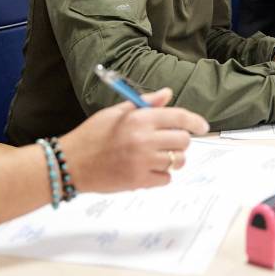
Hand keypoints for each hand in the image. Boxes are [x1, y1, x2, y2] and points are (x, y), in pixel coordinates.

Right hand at [59, 88, 208, 192]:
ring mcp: (142, 162)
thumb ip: (145, 103)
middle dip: (181, 141)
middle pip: (183, 141)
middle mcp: (144, 139)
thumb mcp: (116, 112)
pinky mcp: (139, 181)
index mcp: (139, 119)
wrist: (71, 163)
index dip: (195, 122)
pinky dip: (161, 175)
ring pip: (177, 161)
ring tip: (158, 157)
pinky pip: (166, 179)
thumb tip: (167, 94)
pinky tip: (147, 169)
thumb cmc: (92, 135)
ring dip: (173, 159)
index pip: (179, 117)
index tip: (203, 126)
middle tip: (169, 142)